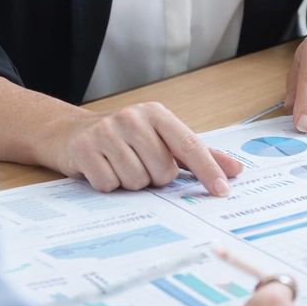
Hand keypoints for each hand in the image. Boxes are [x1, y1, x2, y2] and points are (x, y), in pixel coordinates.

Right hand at [37, 101, 242, 194]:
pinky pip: (109, 185)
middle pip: (162, 172)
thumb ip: (199, 155)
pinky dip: (107, 185)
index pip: (190, 146)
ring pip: (136, 181)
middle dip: (153, 178)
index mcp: (157, 114)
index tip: (222, 191)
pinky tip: (102, 169)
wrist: (71, 132)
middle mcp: (133, 118)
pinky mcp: (85, 149)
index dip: (208, 171)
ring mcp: (107, 132)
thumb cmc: (125, 138)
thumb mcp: (162, 139)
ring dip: (130, 182)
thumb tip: (235, 170)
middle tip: (139, 164)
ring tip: (119, 165)